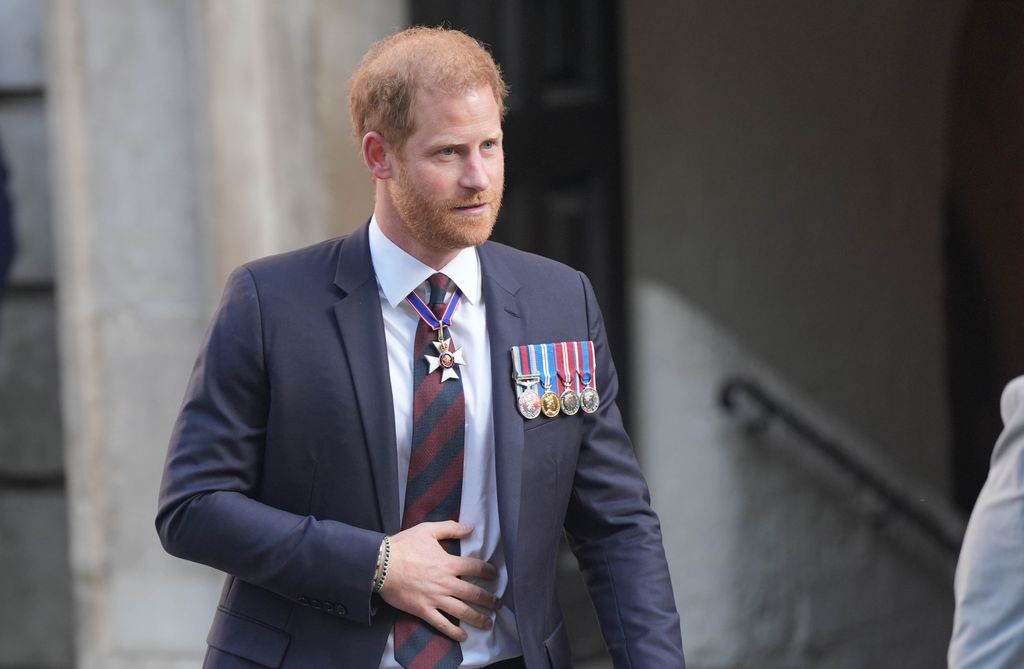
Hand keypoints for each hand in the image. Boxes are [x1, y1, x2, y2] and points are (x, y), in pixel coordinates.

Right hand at [379, 521, 499, 640]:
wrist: (381, 564)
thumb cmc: (404, 545)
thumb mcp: (427, 530)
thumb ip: (450, 528)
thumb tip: (470, 527)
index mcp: (448, 563)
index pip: (475, 568)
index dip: (488, 571)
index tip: (495, 575)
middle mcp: (446, 583)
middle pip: (474, 593)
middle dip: (489, 600)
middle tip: (498, 604)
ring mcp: (435, 598)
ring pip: (462, 612)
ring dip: (478, 618)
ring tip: (488, 623)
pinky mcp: (424, 610)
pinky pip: (442, 624)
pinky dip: (454, 632)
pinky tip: (463, 636)